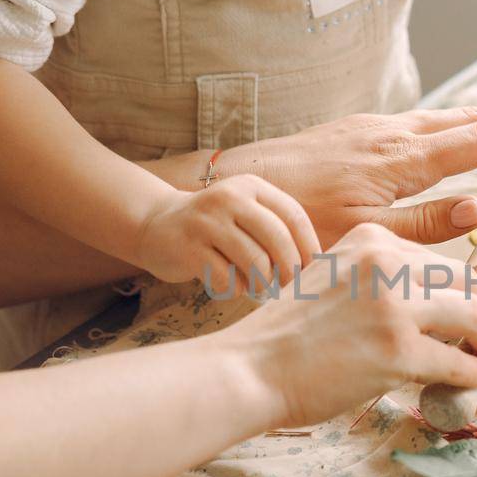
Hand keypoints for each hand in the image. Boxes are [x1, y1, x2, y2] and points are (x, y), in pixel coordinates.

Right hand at [134, 176, 320, 293]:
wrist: (157, 224)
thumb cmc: (216, 226)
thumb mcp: (246, 213)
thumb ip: (276, 228)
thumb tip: (318, 264)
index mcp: (250, 186)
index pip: (293, 215)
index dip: (309, 247)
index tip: (315, 270)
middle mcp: (229, 198)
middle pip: (277, 239)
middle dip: (290, 270)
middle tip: (289, 287)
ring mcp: (206, 222)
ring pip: (255, 263)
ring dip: (263, 283)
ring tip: (258, 286)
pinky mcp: (188, 248)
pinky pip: (228, 279)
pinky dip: (236, 290)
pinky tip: (230, 285)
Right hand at [214, 225, 476, 425]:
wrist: (249, 368)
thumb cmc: (284, 335)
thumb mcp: (329, 279)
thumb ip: (374, 279)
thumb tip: (428, 303)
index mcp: (369, 238)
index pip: (438, 259)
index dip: (464, 289)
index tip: (473, 311)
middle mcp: (384, 262)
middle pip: (464, 282)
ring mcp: (393, 306)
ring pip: (473, 316)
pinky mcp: (398, 350)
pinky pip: (458, 360)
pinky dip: (475, 371)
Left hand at [217, 107, 476, 246]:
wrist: (238, 185)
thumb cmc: (295, 222)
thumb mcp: (360, 236)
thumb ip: (422, 223)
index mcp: (401, 159)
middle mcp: (395, 134)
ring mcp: (379, 128)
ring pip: (454, 116)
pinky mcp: (364, 132)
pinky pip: (431, 121)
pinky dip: (467, 125)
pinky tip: (471, 136)